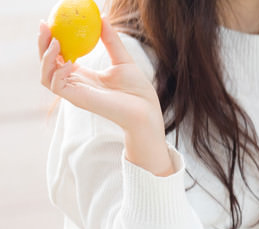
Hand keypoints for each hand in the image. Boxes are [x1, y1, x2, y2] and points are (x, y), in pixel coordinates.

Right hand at [38, 18, 173, 175]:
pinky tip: (70, 62)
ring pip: (45, 74)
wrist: (145, 109)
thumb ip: (110, 39)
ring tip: (56, 42)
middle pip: (47, 64)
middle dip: (42, 44)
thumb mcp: (122, 58)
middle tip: (45, 26)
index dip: (50, 40)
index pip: (58, 56)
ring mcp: (74, 92)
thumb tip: (102, 17)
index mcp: (82, 74)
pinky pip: (56, 85)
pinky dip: (58, 72)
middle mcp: (75, 83)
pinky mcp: (77, 99)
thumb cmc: (137, 89)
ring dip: (45, 57)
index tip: (50, 22)